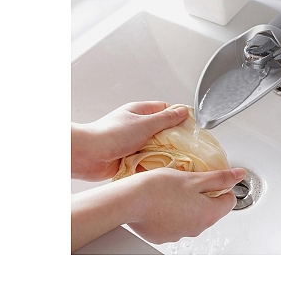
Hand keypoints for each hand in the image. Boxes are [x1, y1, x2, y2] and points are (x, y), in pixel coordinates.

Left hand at [71, 102, 188, 180]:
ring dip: (164, 154)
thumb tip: (183, 112)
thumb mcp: (144, 124)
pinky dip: (153, 165)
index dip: (180, 117)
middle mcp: (137, 126)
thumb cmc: (110, 135)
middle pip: (163, 132)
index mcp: (140, 112)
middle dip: (175, 140)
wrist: (87, 156)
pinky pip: (147, 161)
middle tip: (188, 148)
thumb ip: (165, 119)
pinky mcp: (130, 158)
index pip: (166, 110)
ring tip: (176, 160)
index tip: (193, 127)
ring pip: (156, 148)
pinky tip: (161, 170)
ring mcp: (133, 143)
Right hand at [124, 167, 243, 243]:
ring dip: (187, 203)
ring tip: (173, 189)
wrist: (129, 201)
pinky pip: (175, 222)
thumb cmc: (159, 188)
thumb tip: (239, 175)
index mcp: (208, 214)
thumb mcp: (193, 177)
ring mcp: (179, 234)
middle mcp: (196, 229)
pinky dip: (172, 212)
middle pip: (210, 209)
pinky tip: (162, 200)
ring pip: (192, 216)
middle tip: (190, 180)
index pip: (229, 200)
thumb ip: (219, 178)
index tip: (211, 177)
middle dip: (204, 194)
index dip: (222, 186)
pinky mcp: (163, 236)